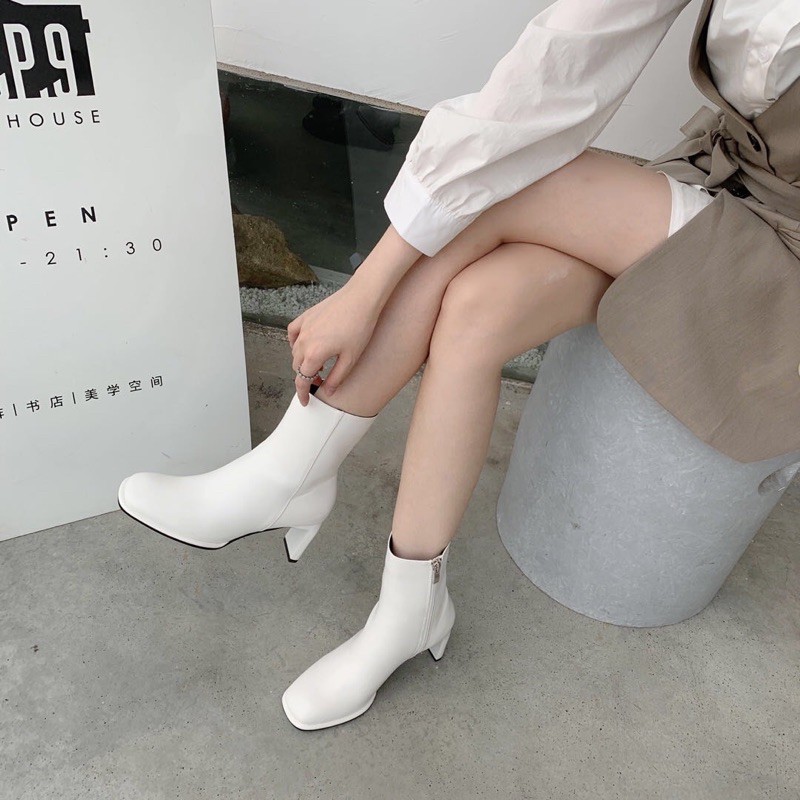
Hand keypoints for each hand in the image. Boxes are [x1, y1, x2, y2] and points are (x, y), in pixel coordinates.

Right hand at [287, 283, 379, 405]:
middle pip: (297, 366)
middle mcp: (304, 341)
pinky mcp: (306, 316)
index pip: (301, 380)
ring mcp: (304, 327)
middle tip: (320, 381)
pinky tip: (306, 344)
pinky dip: (296, 342)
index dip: (302, 393)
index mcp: (314, 354)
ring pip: (295, 351)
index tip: (305, 402)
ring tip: (320, 364)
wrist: (362, 298)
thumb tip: (328, 392)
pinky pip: (293, 333)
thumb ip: (337, 378)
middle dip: (305, 377)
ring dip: (303, 361)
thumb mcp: (351, 359)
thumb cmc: (360, 327)